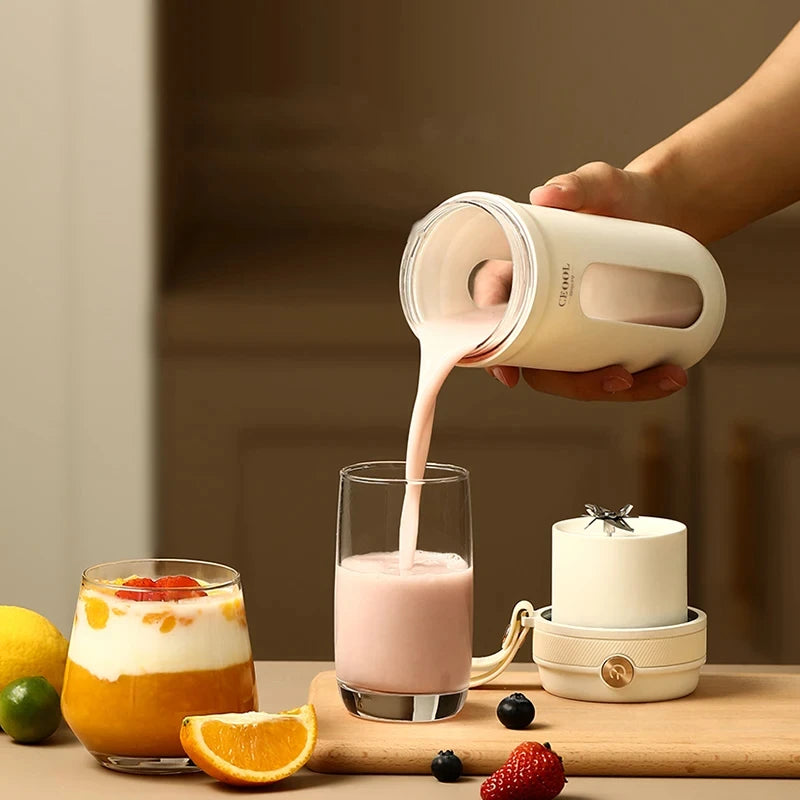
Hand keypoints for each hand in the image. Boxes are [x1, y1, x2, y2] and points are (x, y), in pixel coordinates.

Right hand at [478, 162, 687, 400]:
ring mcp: (567, 328)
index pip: (490, 315)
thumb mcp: (600, 184)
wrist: (663, 211)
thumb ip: (576, 184)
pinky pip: (605, 370)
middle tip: (620, 379)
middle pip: (537, 362)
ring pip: (573, 375)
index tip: (511, 378)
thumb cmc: (618, 194)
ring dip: (612, 390)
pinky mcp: (597, 337)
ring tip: (665, 377)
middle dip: (575, 384)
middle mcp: (536, 307)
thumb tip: (546, 195)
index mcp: (518, 273)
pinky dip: (639, 383)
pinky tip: (670, 378)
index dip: (493, 353)